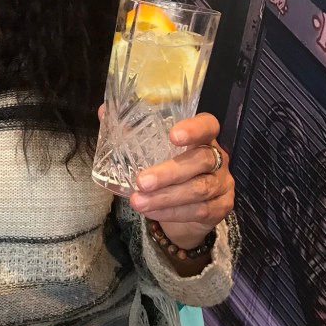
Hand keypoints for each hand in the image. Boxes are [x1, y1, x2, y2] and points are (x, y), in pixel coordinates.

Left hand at [129, 112, 233, 250]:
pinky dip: (172, 212)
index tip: (173, 135)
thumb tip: (103, 112)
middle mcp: (218, 157)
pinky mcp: (221, 208)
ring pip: (199, 189)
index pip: (208, 125)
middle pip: (201, 160)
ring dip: (166, 197)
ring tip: (138, 201)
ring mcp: (222, 183)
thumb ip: (131, 132)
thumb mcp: (151, 151)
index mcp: (202, 137)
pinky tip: (151, 211)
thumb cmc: (167, 170)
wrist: (187, 211)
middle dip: (169, 172)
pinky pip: (199, 210)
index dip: (194, 129)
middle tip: (141, 181)